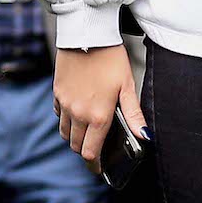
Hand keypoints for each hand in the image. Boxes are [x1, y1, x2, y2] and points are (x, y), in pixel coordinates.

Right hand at [53, 45, 144, 175]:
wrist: (86, 34)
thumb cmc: (110, 58)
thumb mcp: (127, 85)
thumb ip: (133, 114)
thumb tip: (144, 137)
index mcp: (98, 116)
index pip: (91, 153)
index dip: (95, 165)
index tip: (99, 168)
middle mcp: (78, 113)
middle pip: (76, 146)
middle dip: (86, 151)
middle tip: (96, 150)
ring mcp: (65, 103)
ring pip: (65, 133)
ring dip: (75, 137)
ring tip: (87, 132)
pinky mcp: (57, 92)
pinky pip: (59, 115)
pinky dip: (67, 119)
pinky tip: (77, 112)